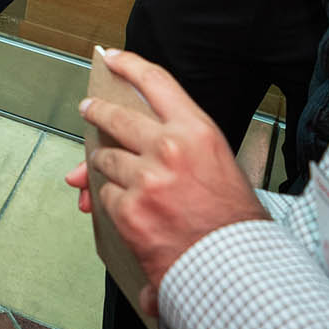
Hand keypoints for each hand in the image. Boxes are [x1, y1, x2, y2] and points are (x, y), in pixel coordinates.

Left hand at [64, 48, 267, 319]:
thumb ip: (180, 149)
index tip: (112, 58)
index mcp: (197, 132)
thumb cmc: (236, 224)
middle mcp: (168, 148)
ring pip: (107, 160)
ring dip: (107, 167)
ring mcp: (145, 178)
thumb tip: (140, 146)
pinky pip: (106, 196)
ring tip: (121, 176)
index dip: (129, 65)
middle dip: (97, 111)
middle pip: (116, 117)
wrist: (238, 270)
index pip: (156, 83)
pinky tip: (132, 214)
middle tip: (90, 108)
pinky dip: (114, 204)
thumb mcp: (220, 167)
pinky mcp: (128, 208)